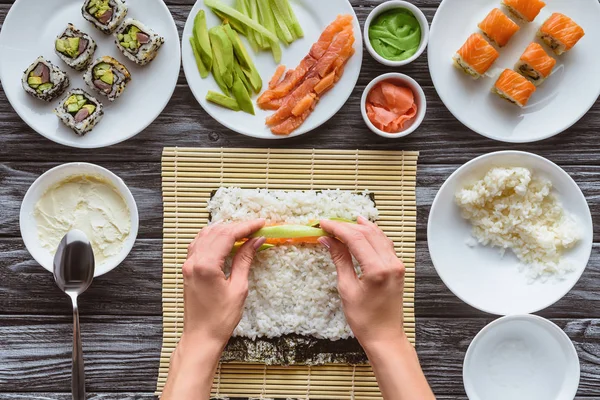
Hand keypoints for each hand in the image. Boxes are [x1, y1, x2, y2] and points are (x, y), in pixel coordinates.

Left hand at [182, 220, 265, 345]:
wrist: (201, 337)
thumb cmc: (221, 318)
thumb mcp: (239, 288)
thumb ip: (245, 260)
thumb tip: (256, 240)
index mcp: (206, 264)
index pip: (228, 235)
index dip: (246, 227)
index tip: (262, 223)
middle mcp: (193, 260)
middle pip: (217, 231)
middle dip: (237, 226)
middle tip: (256, 228)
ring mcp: (188, 264)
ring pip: (206, 235)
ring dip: (225, 230)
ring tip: (244, 233)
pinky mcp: (187, 269)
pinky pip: (199, 244)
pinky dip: (214, 238)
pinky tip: (226, 242)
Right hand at [319, 217, 405, 346]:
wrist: (385, 336)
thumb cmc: (364, 319)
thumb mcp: (347, 288)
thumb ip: (340, 260)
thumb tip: (328, 240)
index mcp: (378, 269)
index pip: (356, 238)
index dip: (338, 228)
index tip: (323, 223)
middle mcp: (391, 263)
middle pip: (367, 233)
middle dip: (347, 226)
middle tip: (329, 225)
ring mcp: (397, 264)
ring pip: (378, 235)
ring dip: (360, 228)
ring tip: (342, 224)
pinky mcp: (398, 267)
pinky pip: (385, 243)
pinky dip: (372, 235)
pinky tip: (362, 231)